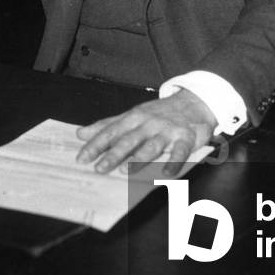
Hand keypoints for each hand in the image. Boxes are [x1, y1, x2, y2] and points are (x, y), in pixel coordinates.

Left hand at [76, 90, 215, 175]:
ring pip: (152, 145)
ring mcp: (167, 130)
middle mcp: (149, 123)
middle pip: (129, 140)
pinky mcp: (186, 137)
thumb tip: (80, 133)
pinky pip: (180, 151)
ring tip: (126, 171)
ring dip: (139, 158)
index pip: (111, 131)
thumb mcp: (131, 115)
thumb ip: (107, 126)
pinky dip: (174, 162)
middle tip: (99, 168)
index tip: (82, 158)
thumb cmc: (158, 113)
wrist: (193, 101)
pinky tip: (166, 173)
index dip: (96, 144)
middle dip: (114, 154)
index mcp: (133, 118)